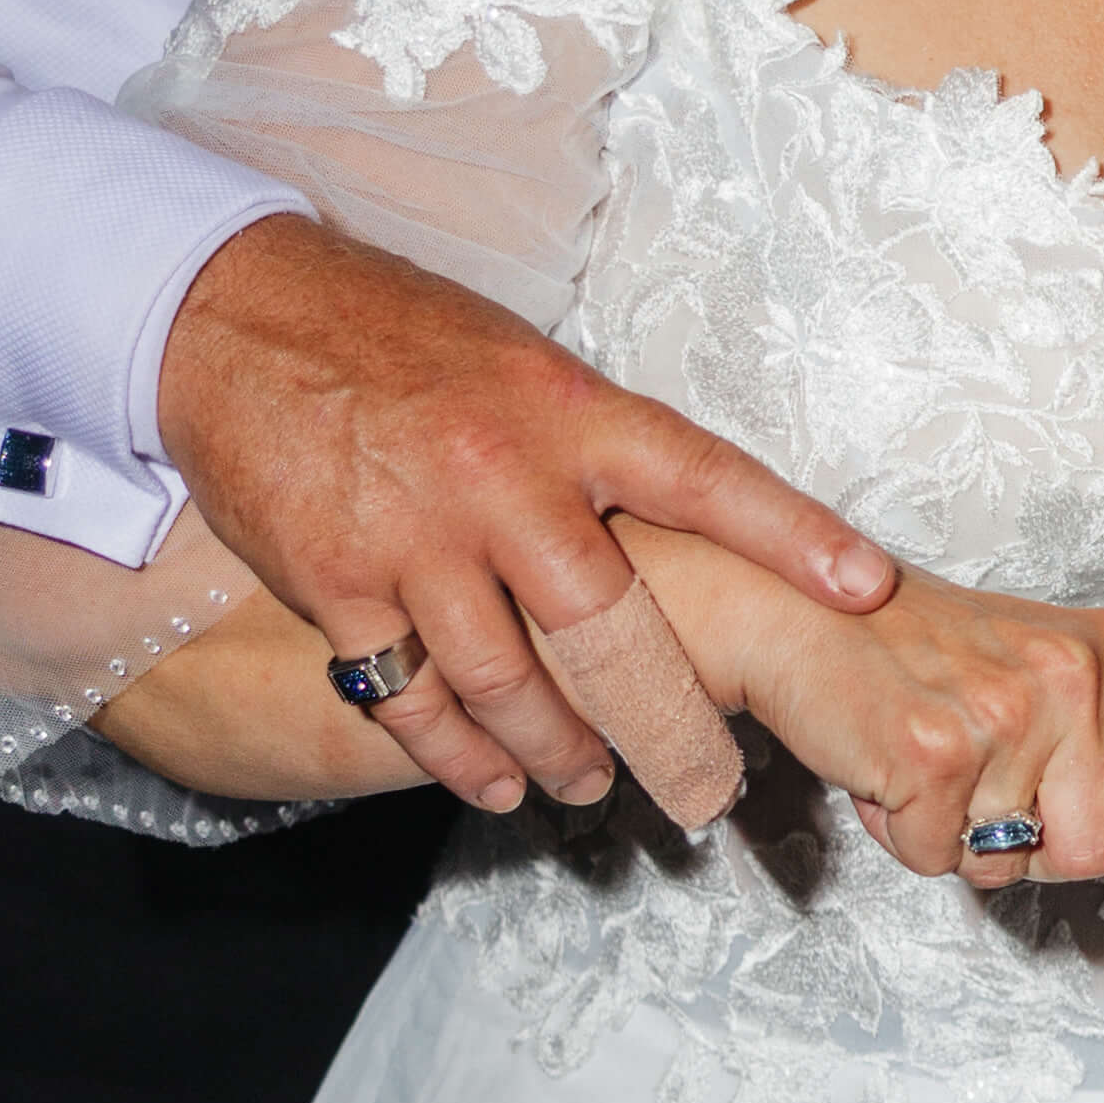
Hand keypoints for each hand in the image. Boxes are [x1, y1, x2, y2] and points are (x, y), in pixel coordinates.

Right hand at [157, 212, 892, 827]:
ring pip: (512, 684)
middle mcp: (503, 476)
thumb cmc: (397, 338)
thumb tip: (680, 522)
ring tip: (589, 784)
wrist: (239, 315)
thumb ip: (590, 445)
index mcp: (567, 410)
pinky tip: (493, 783)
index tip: (864, 586)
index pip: (703, 476)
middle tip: (706, 787)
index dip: (789, 534)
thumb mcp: (517, 361)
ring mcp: (418, 537)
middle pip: (610, 627)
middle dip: (669, 724)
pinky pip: (413, 698)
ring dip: (561, 753)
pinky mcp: (341, 584)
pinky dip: (458, 758)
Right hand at [641, 541, 1103, 887]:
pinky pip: (947, 858)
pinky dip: (905, 836)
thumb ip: (1098, 740)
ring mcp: (1014, 714)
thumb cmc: (913, 655)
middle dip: (1038, 839)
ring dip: (966, 838)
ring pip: (1024, 862)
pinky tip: (884, 765)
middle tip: (981, 773)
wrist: (795, 610)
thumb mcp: (1032, 671)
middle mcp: (1080, 681)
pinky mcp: (943, 753)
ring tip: (929, 761)